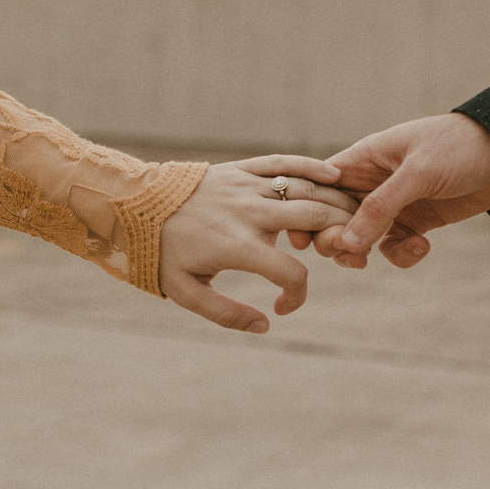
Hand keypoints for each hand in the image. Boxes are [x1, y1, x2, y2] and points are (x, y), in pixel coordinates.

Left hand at [160, 155, 357, 331]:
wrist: (137, 206)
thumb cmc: (162, 253)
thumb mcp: (185, 292)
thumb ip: (226, 314)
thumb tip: (265, 325)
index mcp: (238, 246)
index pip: (292, 273)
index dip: (298, 296)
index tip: (282, 305)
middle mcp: (249, 213)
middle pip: (316, 220)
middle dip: (342, 236)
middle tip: (348, 250)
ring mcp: (248, 187)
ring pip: (307, 190)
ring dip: (337, 204)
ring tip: (352, 220)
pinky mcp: (243, 169)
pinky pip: (284, 162)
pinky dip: (313, 167)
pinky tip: (335, 177)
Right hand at [299, 113, 489, 268]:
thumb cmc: (460, 147)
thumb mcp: (419, 172)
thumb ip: (382, 206)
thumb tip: (348, 242)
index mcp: (364, 159)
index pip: (319, 186)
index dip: (304, 210)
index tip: (300, 239)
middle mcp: (372, 182)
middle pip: (333, 217)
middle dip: (334, 239)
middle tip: (350, 253)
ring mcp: (394, 204)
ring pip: (360, 237)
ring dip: (361, 252)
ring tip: (370, 259)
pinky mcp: (416, 221)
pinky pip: (393, 247)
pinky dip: (401, 254)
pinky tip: (422, 247)